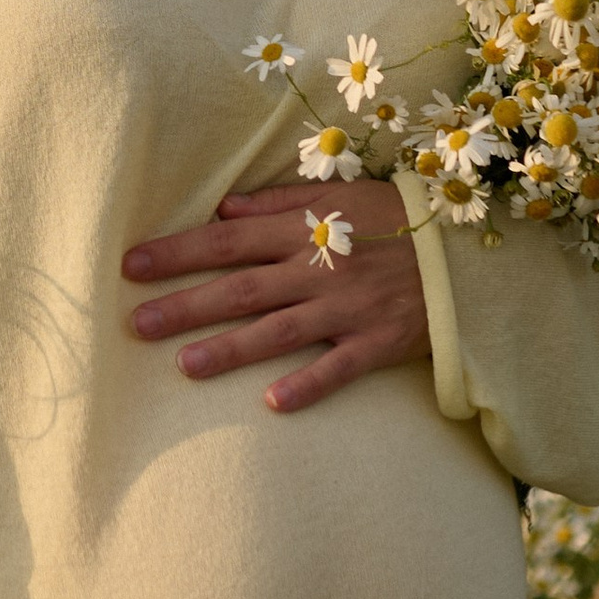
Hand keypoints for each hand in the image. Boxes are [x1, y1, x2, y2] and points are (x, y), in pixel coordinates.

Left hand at [123, 178, 428, 413]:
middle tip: (135, 324)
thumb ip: (280, 202)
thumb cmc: (398, 218)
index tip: (131, 265)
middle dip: (185, 304)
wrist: (468, 250)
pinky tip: (273, 404)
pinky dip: (308, 384)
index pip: (227, 241)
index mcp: (304, 229)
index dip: (178, 252)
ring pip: (278, 330)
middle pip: (241, 288)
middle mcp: (319, 268)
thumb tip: (224, 209)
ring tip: (183, 365)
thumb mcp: (338, 195)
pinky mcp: (379, 342)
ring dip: (229, 348)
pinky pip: (339, 368)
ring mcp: (349, 307)